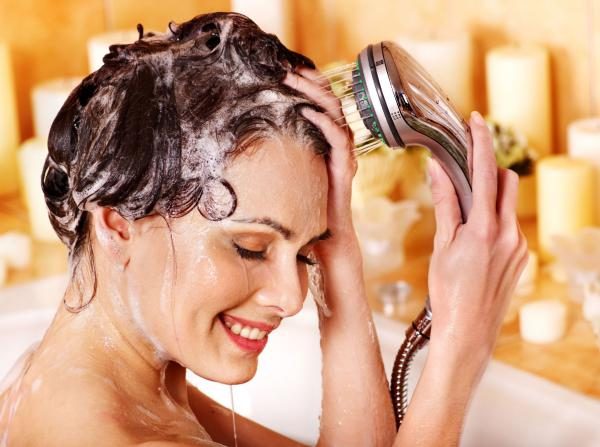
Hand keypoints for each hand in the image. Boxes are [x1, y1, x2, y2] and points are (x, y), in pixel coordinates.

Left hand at [282, 67, 358, 261]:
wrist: (326, 240)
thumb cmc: (305, 210)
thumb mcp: (289, 176)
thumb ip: (279, 157)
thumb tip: (245, 145)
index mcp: (326, 143)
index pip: (322, 104)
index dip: (308, 85)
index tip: (285, 71)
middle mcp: (338, 145)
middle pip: (330, 102)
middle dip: (310, 82)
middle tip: (286, 68)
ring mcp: (344, 156)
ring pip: (337, 114)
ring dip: (316, 94)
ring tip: (295, 80)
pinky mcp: (345, 168)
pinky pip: (340, 139)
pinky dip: (325, 122)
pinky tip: (308, 111)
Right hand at [427, 111, 527, 365]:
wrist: (468, 331)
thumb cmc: (448, 293)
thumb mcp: (442, 246)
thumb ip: (445, 204)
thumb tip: (438, 170)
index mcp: (484, 228)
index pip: (485, 173)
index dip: (480, 143)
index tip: (475, 121)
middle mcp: (509, 233)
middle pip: (506, 182)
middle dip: (488, 168)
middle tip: (465, 168)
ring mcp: (519, 245)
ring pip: (509, 204)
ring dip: (490, 195)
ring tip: (465, 210)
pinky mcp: (521, 256)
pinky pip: (510, 224)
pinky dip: (494, 218)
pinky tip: (474, 236)